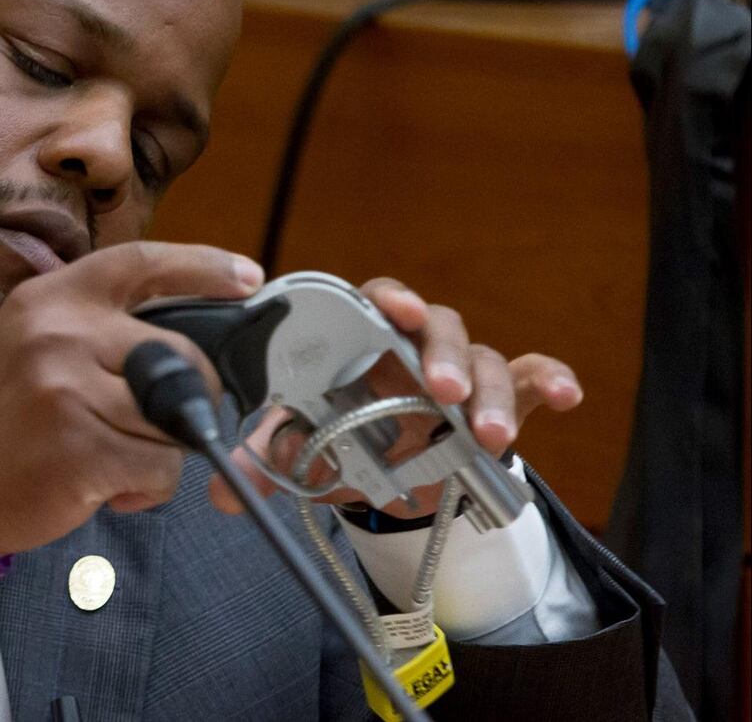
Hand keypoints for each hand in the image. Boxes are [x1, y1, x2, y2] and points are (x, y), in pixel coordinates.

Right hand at [0, 242, 262, 587]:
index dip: (204, 266)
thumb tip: (183, 332)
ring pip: (176, 420)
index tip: (247, 277)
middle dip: (184, 398)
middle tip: (149, 425)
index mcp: (50, 298)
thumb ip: (97, 326)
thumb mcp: (31, 342)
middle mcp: (59, 334)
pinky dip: (148, 488)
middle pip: (180, 357)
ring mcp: (68, 391)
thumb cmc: (1, 418)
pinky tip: (109, 488)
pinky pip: (161, 467)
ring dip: (158, 451)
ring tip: (111, 459)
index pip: (142, 262)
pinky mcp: (82, 450)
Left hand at [206, 277, 583, 518]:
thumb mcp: (309, 451)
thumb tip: (224, 490)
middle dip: (440, 354)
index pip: (376, 303)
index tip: (392, 310)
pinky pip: (536, 376)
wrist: (393, 478)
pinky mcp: (509, 398)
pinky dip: (552, 380)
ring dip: (491, 390)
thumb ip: (267, 462)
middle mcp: (417, 348)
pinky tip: (566, 397)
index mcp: (367, 342)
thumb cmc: (350, 440)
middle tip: (440, 390)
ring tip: (490, 433)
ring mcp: (464, 371)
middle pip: (436, 325)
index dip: (387, 300)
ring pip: (485, 358)